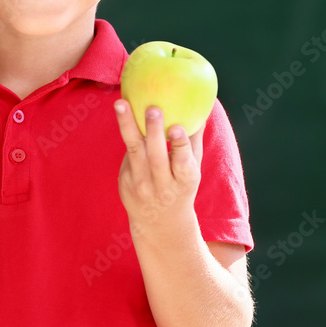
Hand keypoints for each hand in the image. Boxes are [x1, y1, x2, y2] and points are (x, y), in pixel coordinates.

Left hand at [113, 99, 203, 234]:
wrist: (159, 223)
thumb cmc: (180, 186)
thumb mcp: (193, 170)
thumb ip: (193, 142)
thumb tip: (204, 108)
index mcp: (184, 180)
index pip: (183, 163)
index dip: (180, 146)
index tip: (177, 128)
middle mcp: (162, 184)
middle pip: (155, 156)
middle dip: (154, 131)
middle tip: (153, 108)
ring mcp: (141, 184)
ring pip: (134, 152)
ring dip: (127, 126)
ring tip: (121, 103)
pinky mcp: (125, 181)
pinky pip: (127, 154)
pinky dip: (126, 132)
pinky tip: (123, 111)